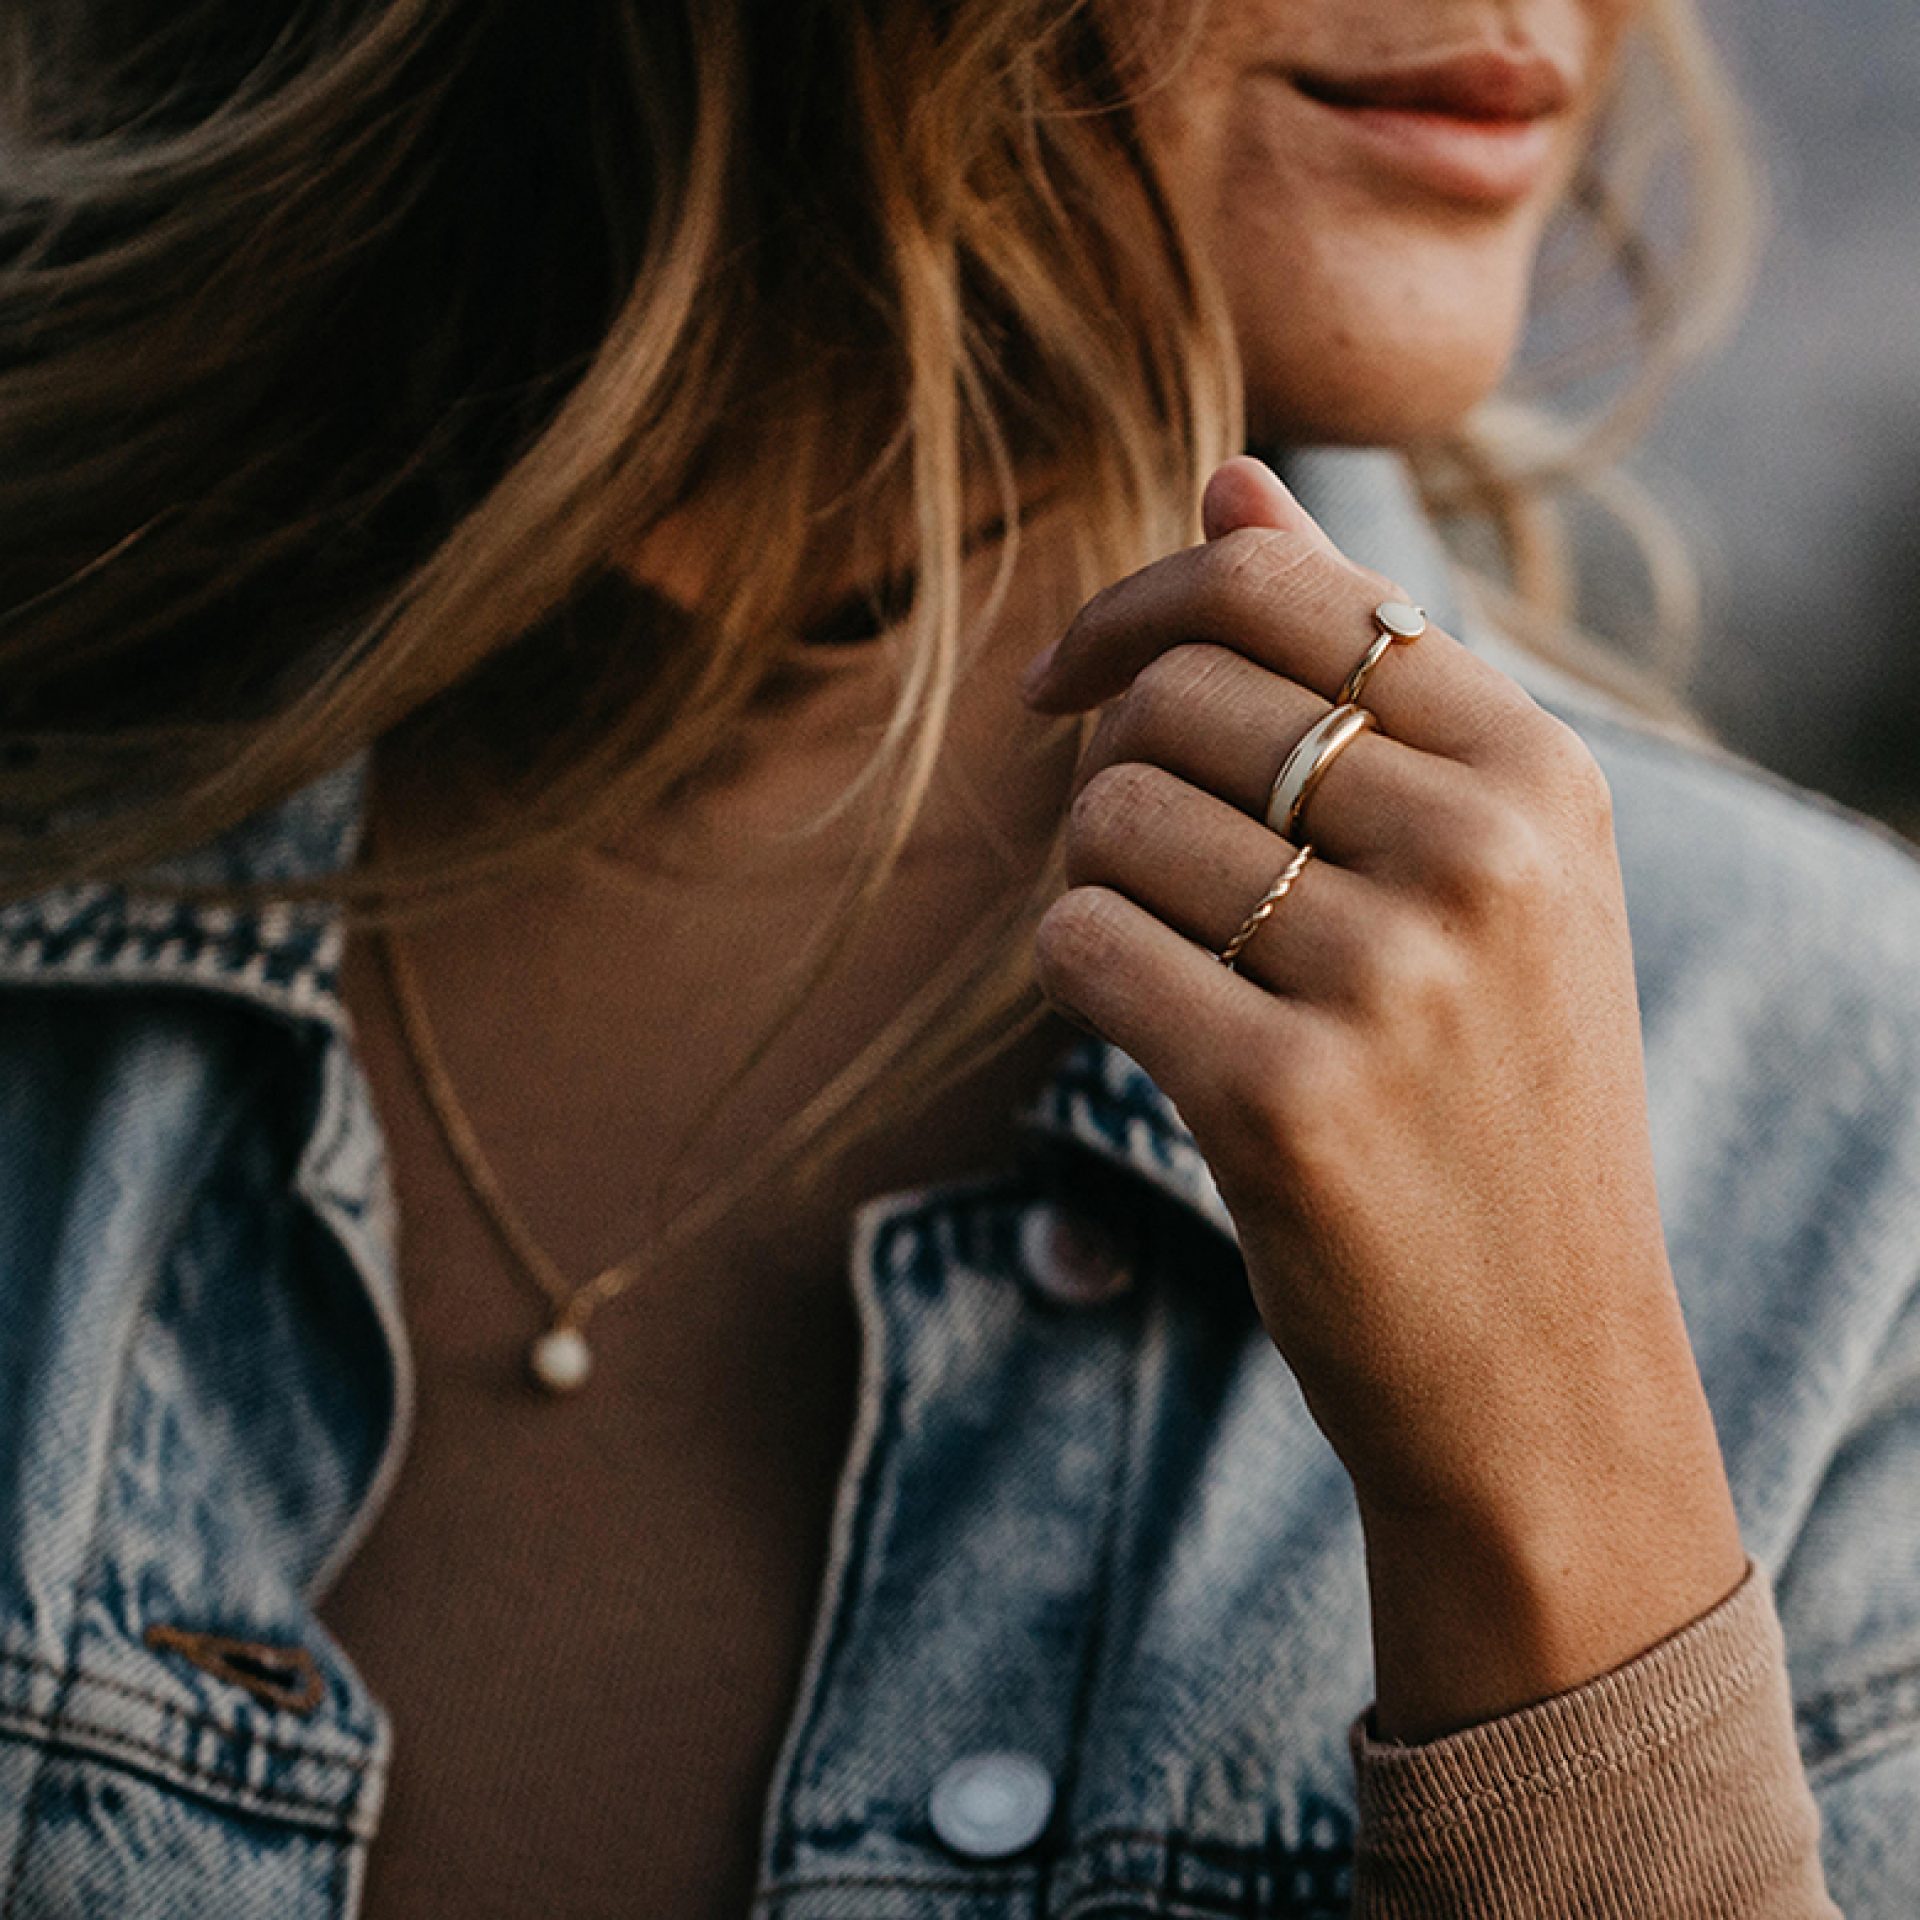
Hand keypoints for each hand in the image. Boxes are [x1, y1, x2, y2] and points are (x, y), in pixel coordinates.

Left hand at [1024, 456, 1744, 1738]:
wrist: (1538, 1367)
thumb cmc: (1490, 1100)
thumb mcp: (1485, 871)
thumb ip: (1360, 665)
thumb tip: (1230, 474)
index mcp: (1540, 773)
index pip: (1278, 586)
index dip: (1134, 610)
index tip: (1064, 686)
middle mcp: (1484, 853)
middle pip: (1174, 699)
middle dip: (1109, 770)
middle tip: (1145, 871)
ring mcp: (1390, 979)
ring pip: (1110, 818)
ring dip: (1094, 886)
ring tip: (1175, 966)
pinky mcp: (1285, 1100)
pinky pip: (1079, 944)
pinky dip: (1076, 975)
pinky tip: (1151, 1033)